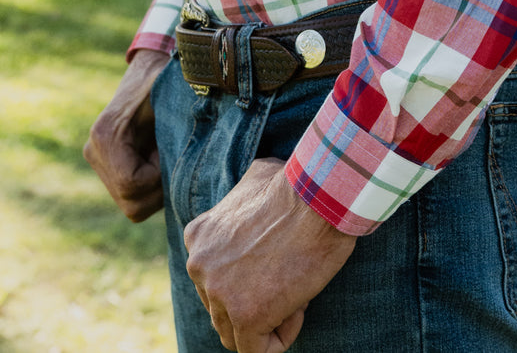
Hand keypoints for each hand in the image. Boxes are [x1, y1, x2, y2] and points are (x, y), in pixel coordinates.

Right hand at [83, 47, 170, 220]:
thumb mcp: (172, 94)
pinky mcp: (106, 169)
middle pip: (131, 202)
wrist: (149, 71)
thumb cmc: (165, 81)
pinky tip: (160, 163)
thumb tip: (196, 141)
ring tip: (166, 158)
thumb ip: (180, 115)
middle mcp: (95, 151)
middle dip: (159, 189)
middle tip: (173, 159)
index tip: (170, 152)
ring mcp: (98, 162)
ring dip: (157, 191)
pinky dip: (152, 190)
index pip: (131, 183)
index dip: (158, 178)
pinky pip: (131, 200)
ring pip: (132, 206)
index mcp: (106, 134)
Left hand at [184, 157, 355, 352]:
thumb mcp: (253, 180)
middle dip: (257, 301)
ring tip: (296, 290)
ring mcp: (219, 292)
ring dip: (269, 320)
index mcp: (198, 237)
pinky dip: (281, 337)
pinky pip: (257, 351)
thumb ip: (239, 201)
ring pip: (237, 333)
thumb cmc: (298, 185)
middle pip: (222, 309)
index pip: (214, 279)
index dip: (249, 277)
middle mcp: (199, 266)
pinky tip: (298, 307)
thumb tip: (251, 206)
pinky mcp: (245, 316)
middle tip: (290, 276)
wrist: (318, 195)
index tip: (279, 259)